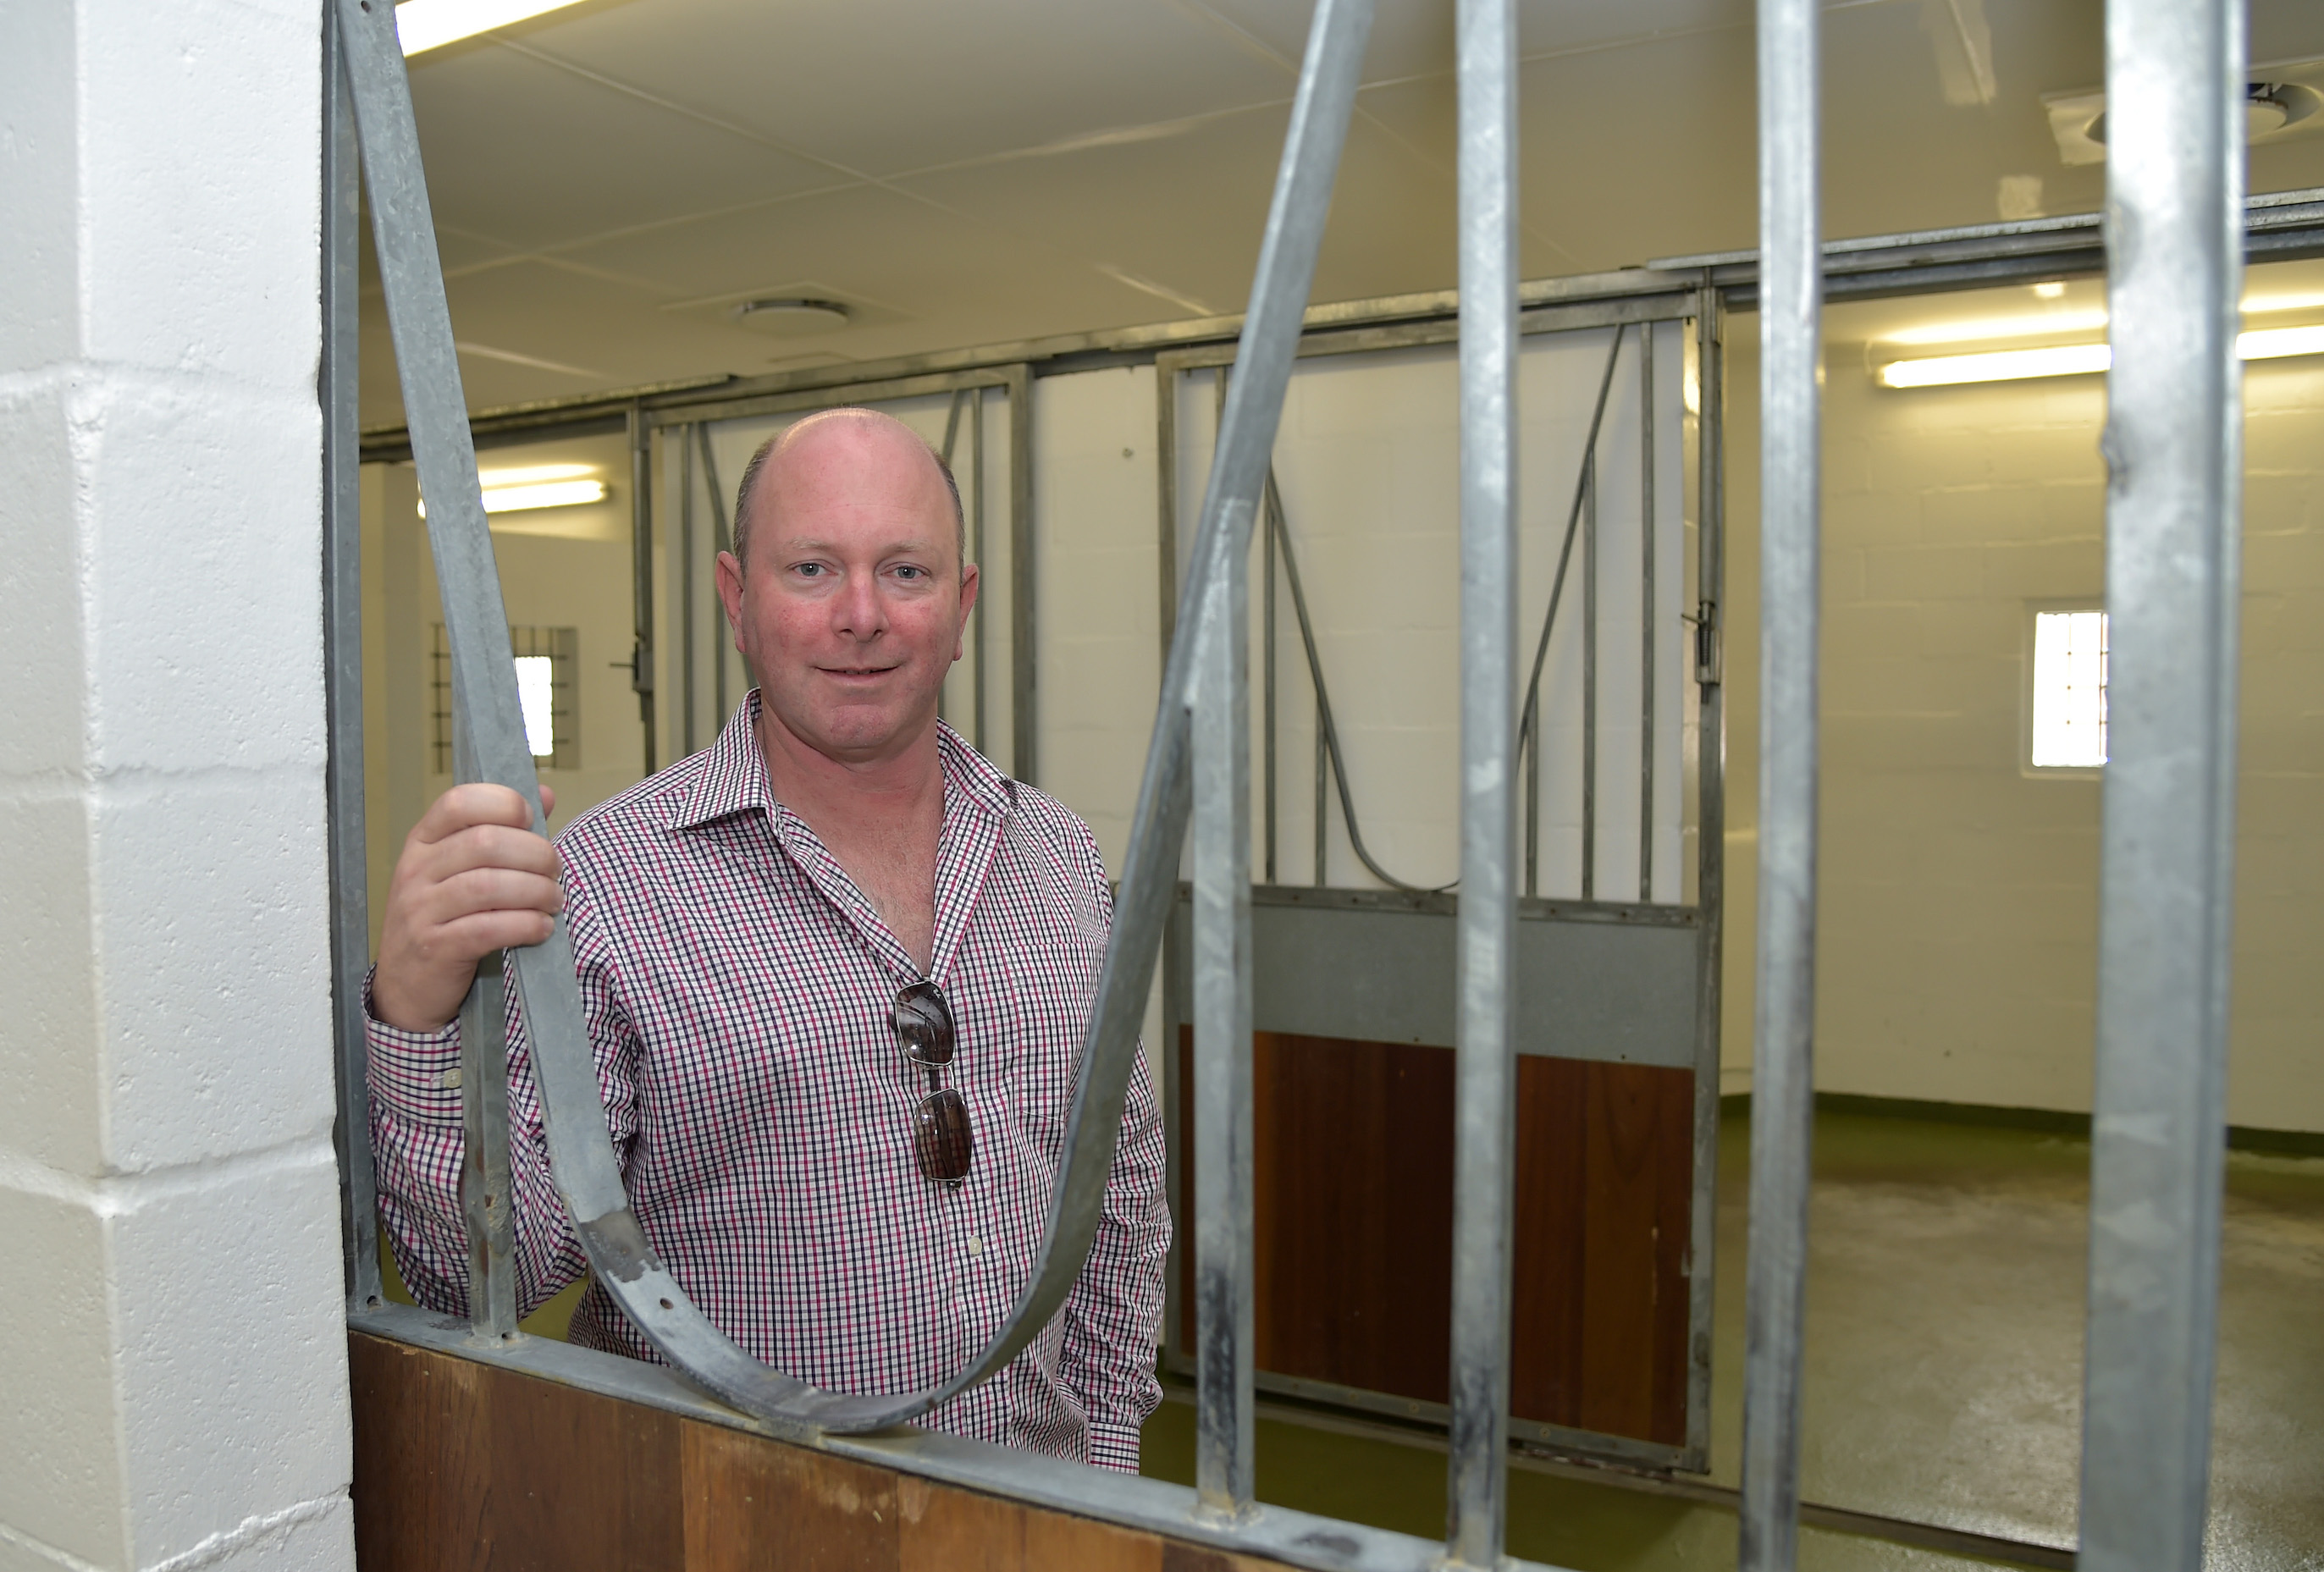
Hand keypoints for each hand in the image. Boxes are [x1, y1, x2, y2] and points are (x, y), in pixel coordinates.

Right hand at [372, 783, 561, 1032]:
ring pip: (489, 886)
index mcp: (423, 841)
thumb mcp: (462, 869)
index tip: (532, 820)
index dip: (505, 804)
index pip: (459, 802)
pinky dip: (524, 925)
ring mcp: (421, 910)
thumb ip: (503, 830)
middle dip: (535, 854)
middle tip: (555, 872)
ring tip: (553, 901)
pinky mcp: (436, 947)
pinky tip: (541, 927)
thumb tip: (544, 794)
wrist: (406, 986)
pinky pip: (488, 929)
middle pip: (485, 843)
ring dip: (536, 892)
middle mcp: (416, 870)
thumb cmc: (445, 919)